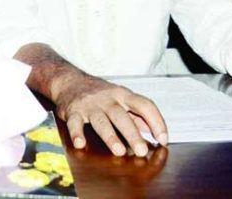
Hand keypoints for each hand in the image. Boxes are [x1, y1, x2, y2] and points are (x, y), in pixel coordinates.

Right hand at [53, 73, 167, 156]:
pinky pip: (75, 122)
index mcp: (123, 95)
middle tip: (142, 150)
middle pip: (122, 116)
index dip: (156, 121)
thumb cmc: (98, 94)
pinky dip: (77, 133)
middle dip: (132, 134)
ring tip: (119, 151)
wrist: (68, 81)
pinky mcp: (73, 111)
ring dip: (110, 136)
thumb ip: (138, 115)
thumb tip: (155, 131)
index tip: (163, 139)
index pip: (144, 105)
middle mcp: (107, 99)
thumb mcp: (120, 98)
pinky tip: (80, 143)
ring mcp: (90, 105)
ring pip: (101, 121)